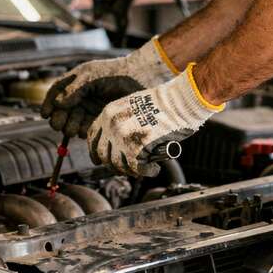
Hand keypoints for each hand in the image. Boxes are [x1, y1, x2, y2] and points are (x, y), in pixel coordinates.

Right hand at [41, 38, 177, 137]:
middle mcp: (79, 98)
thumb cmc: (114, 73)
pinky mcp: (99, 121)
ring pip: (71, 124)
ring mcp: (89, 110)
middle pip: (60, 113)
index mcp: (73, 84)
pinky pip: (85, 130)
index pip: (54, 95)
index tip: (45, 114)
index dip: (48, 105)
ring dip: (70, 127)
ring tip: (74, 128)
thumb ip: (74, 89)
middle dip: (58, 120)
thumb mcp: (91, 76)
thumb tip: (58, 104)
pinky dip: (82, 132)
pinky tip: (84, 130)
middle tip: (60, 125)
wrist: (139, 80)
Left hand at [88, 65, 222, 176]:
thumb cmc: (164, 102)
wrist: (180, 100)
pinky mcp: (137, 148)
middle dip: (113, 165)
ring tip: (143, 168)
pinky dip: (146, 172)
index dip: (94, 151)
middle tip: (125, 169)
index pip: (93, 136)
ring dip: (130, 170)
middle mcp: (111, 125)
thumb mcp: (134, 105)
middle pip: (103, 154)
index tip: (98, 160)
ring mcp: (122, 137)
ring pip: (117, 164)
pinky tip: (154, 169)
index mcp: (109, 112)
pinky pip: (136, 168)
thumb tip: (121, 142)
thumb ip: (124, 120)